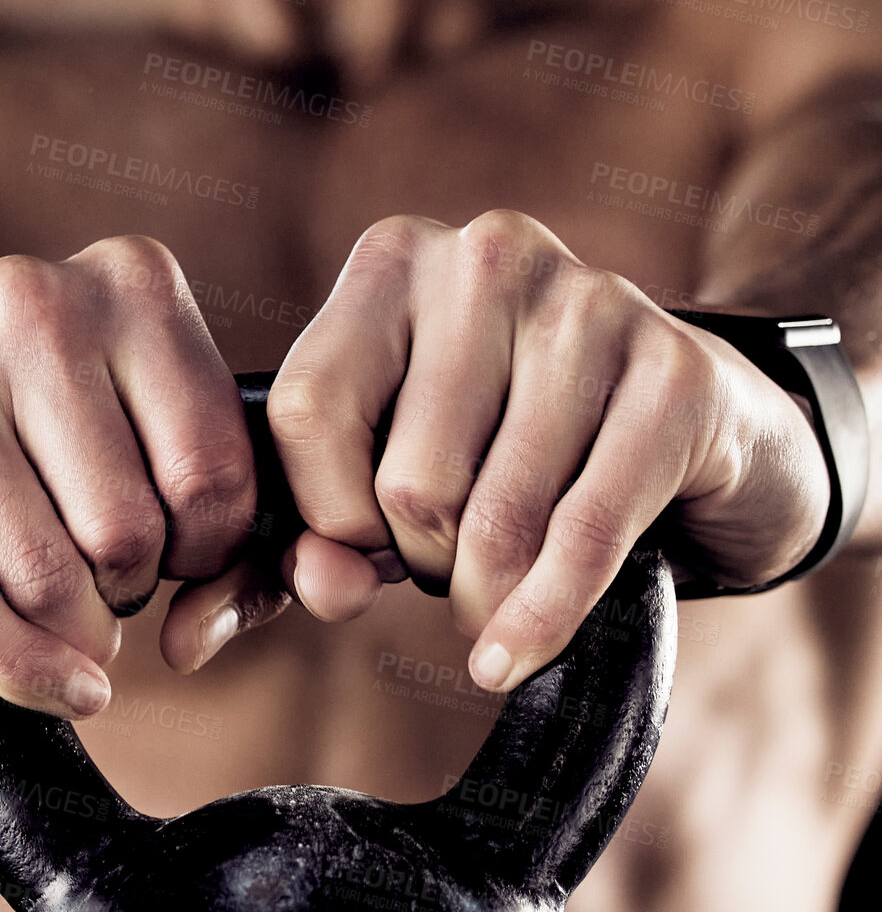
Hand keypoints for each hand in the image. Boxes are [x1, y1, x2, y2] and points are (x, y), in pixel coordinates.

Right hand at [0, 237, 288, 716]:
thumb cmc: (49, 464)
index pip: (214, 472)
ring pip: (44, 574)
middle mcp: (29, 300)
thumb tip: (195, 640)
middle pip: (126, 530)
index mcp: (131, 284)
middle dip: (127, 593)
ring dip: (67, 631)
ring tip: (57, 605)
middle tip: (104, 585)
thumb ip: (228, 541)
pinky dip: (10, 662)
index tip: (179, 559)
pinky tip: (33, 670)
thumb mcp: (158, 462)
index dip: (209, 554)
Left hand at [266, 210, 829, 690]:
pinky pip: (581, 537)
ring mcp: (590, 305)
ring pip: (491, 520)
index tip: (361, 550)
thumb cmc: (505, 457)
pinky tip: (515, 653)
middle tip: (453, 559)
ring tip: (498, 580)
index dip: (324, 517)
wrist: (687, 428)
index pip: (304, 411)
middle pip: (406, 481)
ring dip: (484, 596)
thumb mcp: (385, 487)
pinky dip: (541, 620)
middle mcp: (487, 258)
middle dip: (421, 562)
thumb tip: (223, 622)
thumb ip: (297, 547)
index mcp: (392, 264)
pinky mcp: (675, 373)